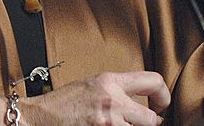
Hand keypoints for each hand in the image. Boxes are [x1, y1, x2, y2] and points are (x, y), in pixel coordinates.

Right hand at [19, 71, 169, 125]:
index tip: (160, 106)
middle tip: (140, 123)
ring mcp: (109, 122)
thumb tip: (139, 101)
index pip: (152, 81)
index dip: (163, 96)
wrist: (40, 117)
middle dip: (148, 124)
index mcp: (109, 81)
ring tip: (115, 124)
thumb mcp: (91, 85)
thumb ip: (116, 90)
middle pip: (151, 119)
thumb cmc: (62, 103)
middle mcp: (112, 100)